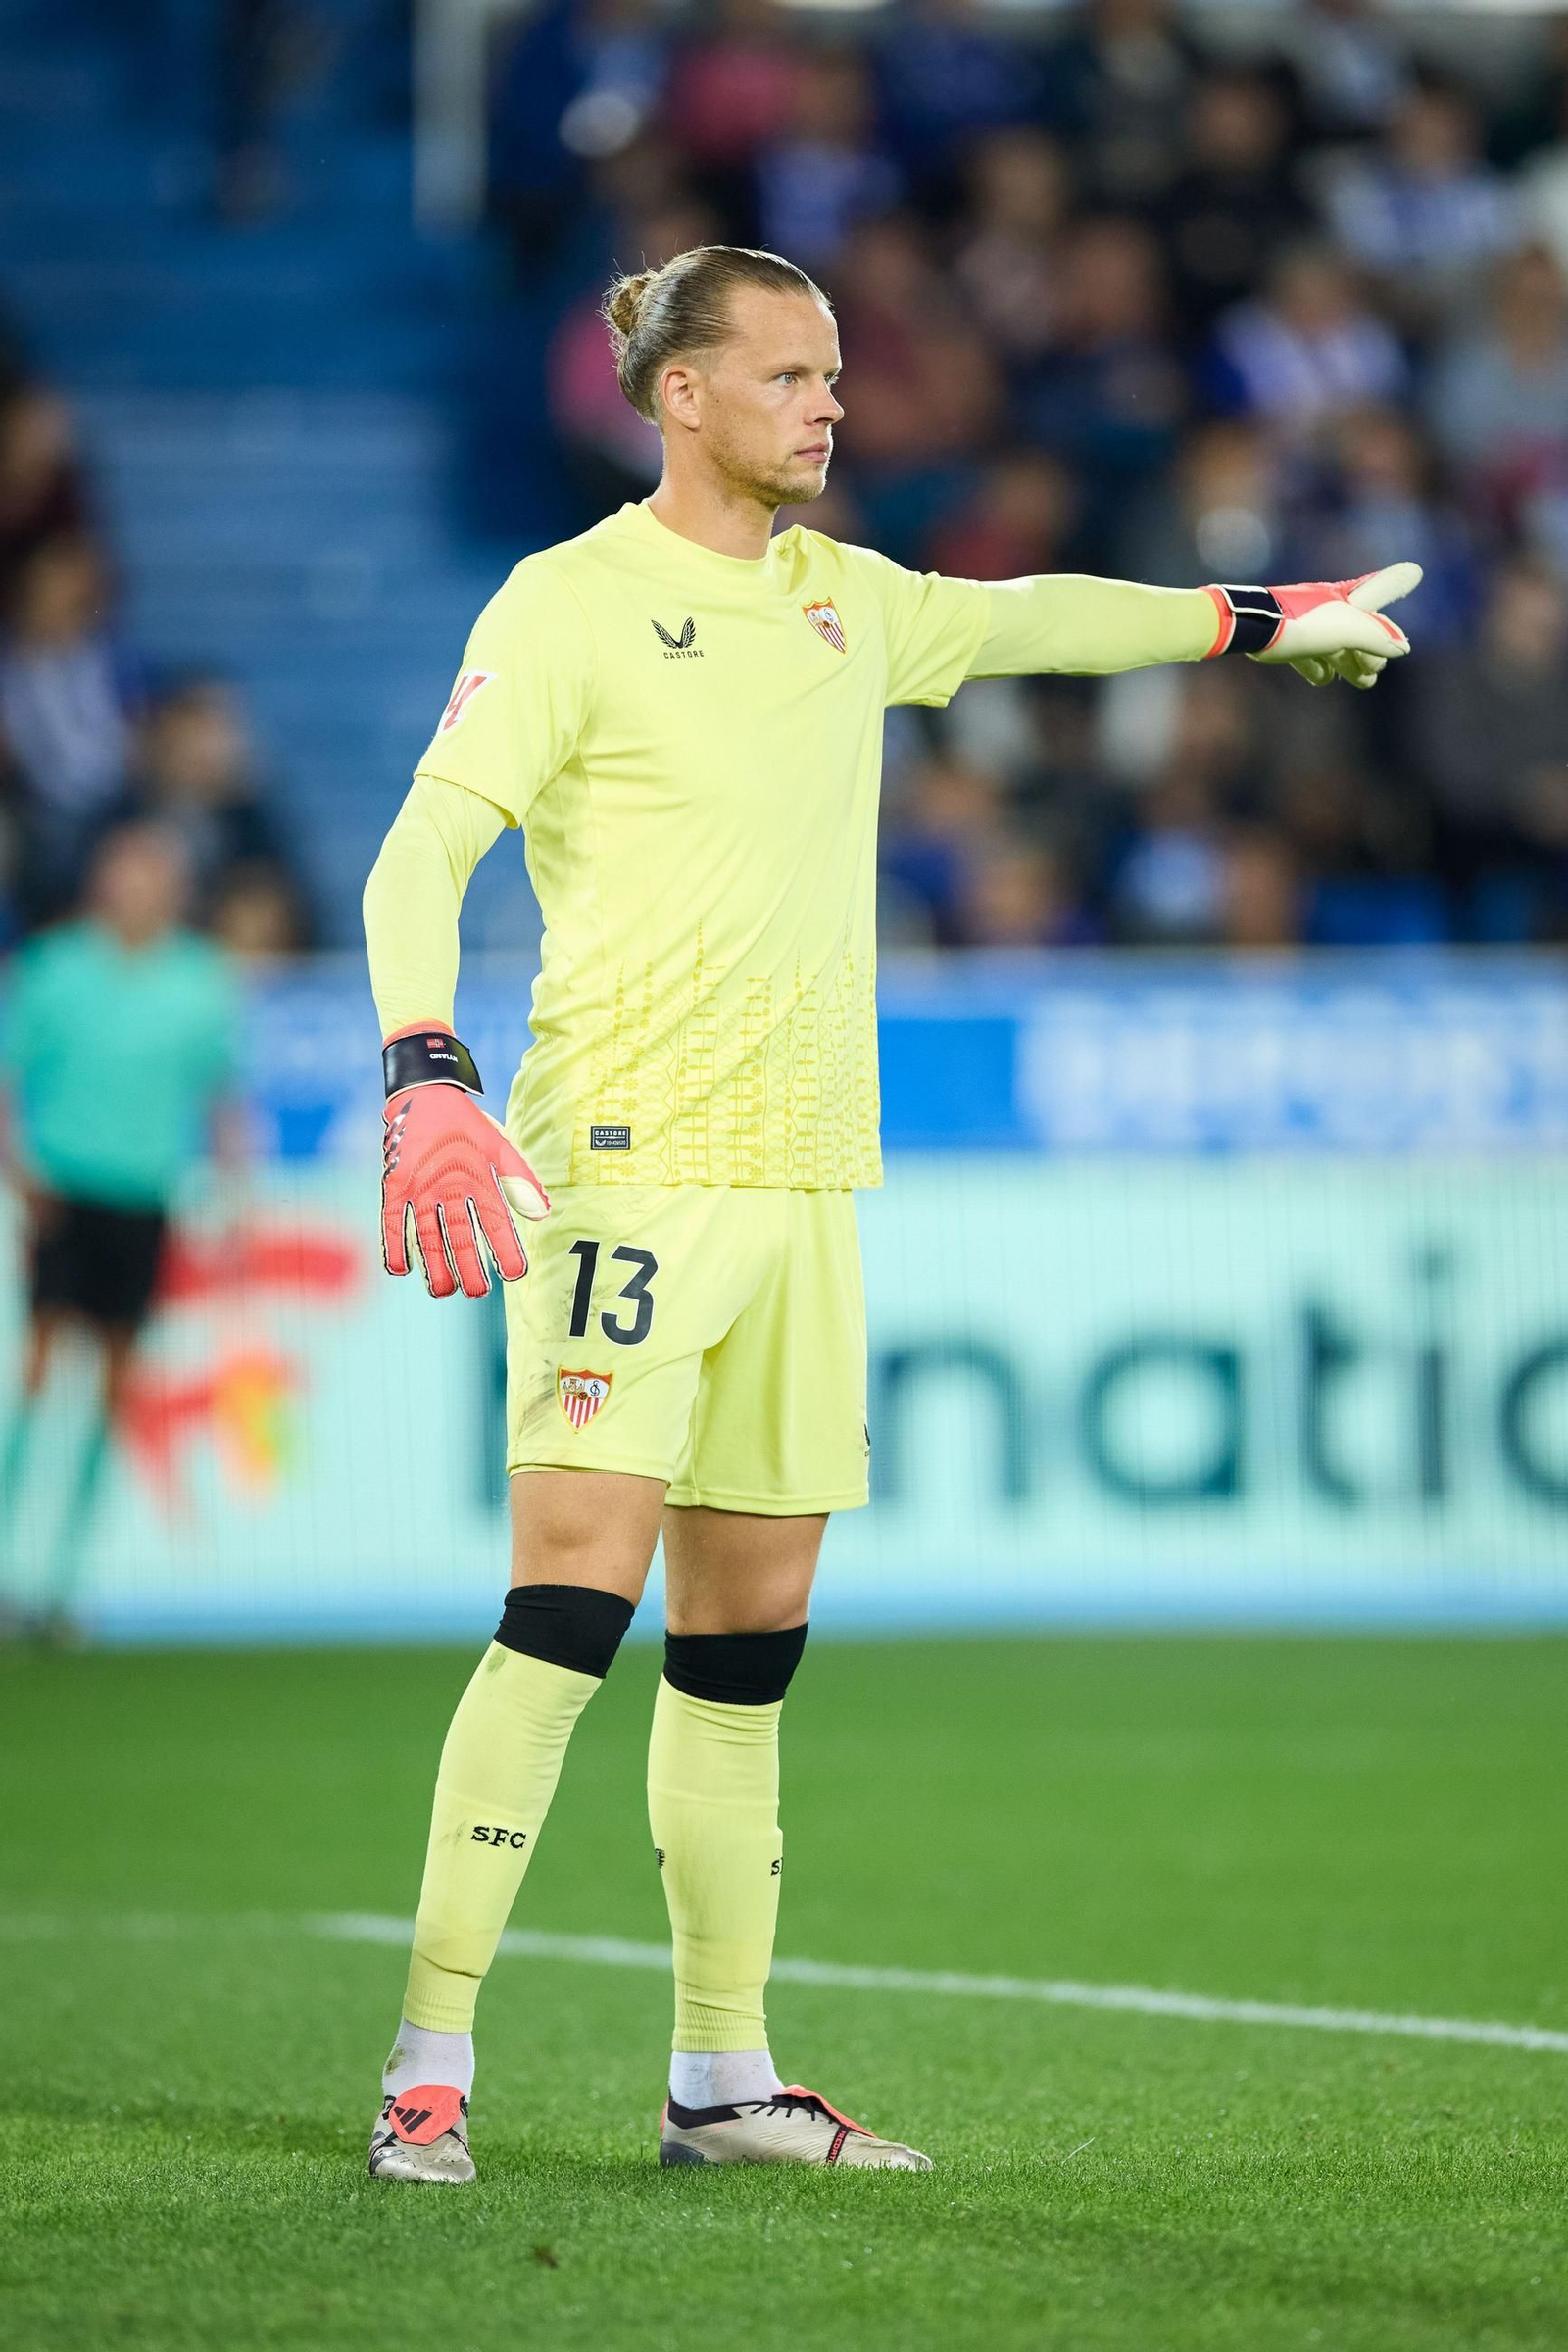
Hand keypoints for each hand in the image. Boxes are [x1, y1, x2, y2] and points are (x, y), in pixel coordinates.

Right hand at [381, 1083, 548, 1299]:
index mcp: (478, 1177)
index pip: (496, 1221)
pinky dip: (394, 1246)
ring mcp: (418, 1187)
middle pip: (460, 1236)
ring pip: (427, 1236)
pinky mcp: (394, 1185)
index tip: (515, 1273)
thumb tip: (543, 1214)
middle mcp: (449, 1186)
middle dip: (470, 1269)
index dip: (506, 1249)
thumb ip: (521, 1181)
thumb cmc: (466, 1126)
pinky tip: (401, 1270)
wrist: (424, 1094)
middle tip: (478, 1292)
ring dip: (435, 1267)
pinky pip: (392, 1222)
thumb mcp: (500, 1146)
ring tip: (443, 1291)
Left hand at [1251, 562, 1421, 688]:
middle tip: (1374, 672)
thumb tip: (1402, 648)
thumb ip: (1377, 638)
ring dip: (1349, 664)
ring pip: (1334, 646)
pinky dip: (1316, 667)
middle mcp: (1327, 608)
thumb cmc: (1304, 623)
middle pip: (1357, 630)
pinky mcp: (1285, 642)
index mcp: (1345, 598)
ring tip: (1364, 682)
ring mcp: (1305, 625)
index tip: (1411, 584)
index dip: (1392, 591)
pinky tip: (1322, 678)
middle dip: (1371, 651)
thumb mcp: (1349, 629)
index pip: (1377, 591)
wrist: (1253, 628)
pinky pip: (1306, 655)